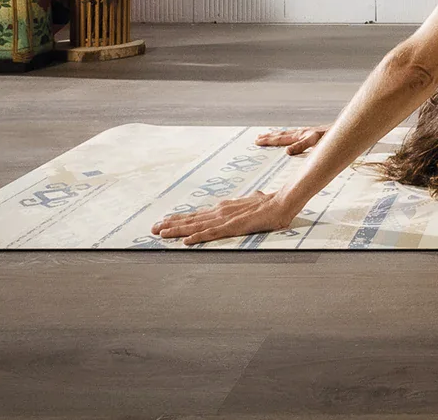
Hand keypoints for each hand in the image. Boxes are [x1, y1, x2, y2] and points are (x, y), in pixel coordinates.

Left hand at [151, 190, 291, 246]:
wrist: (283, 202)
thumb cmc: (270, 204)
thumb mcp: (255, 202)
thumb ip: (250, 202)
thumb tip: (256, 196)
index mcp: (224, 208)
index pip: (198, 215)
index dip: (181, 218)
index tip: (165, 221)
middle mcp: (221, 211)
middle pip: (192, 219)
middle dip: (172, 224)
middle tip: (153, 228)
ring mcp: (226, 219)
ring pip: (197, 226)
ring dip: (178, 230)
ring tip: (162, 234)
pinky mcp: (234, 227)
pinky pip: (212, 234)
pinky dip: (198, 237)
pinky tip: (186, 241)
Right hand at [256, 126, 327, 154]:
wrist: (347, 128)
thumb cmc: (333, 136)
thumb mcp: (316, 141)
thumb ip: (302, 145)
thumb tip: (286, 151)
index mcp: (301, 135)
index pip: (281, 138)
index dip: (269, 140)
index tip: (257, 141)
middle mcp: (303, 132)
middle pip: (283, 134)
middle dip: (270, 137)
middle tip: (257, 138)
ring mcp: (309, 132)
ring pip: (289, 134)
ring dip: (279, 136)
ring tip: (269, 135)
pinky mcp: (315, 134)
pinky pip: (298, 135)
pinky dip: (291, 137)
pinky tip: (292, 138)